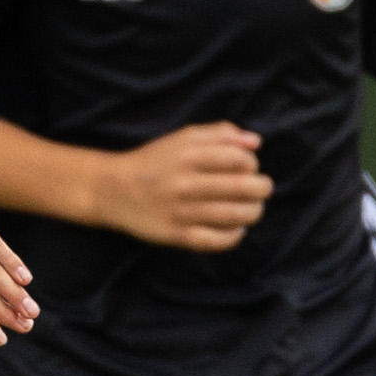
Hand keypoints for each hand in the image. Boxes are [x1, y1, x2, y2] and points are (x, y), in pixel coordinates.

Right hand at [94, 123, 272, 249]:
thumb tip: (256, 142)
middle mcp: (185, 183)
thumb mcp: (183, 138)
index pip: (240, 159)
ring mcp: (181, 212)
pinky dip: (234, 236)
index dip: (252, 163)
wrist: (114, 190)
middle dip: (262, 188)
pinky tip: (236, 229)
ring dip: (254, 212)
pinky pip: (216, 241)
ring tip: (252, 209)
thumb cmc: (155, 161)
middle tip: (261, 189)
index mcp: (188, 156)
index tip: (248, 168)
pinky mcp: (176, 236)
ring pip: (235, 215)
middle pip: (243, 187)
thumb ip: (220, 134)